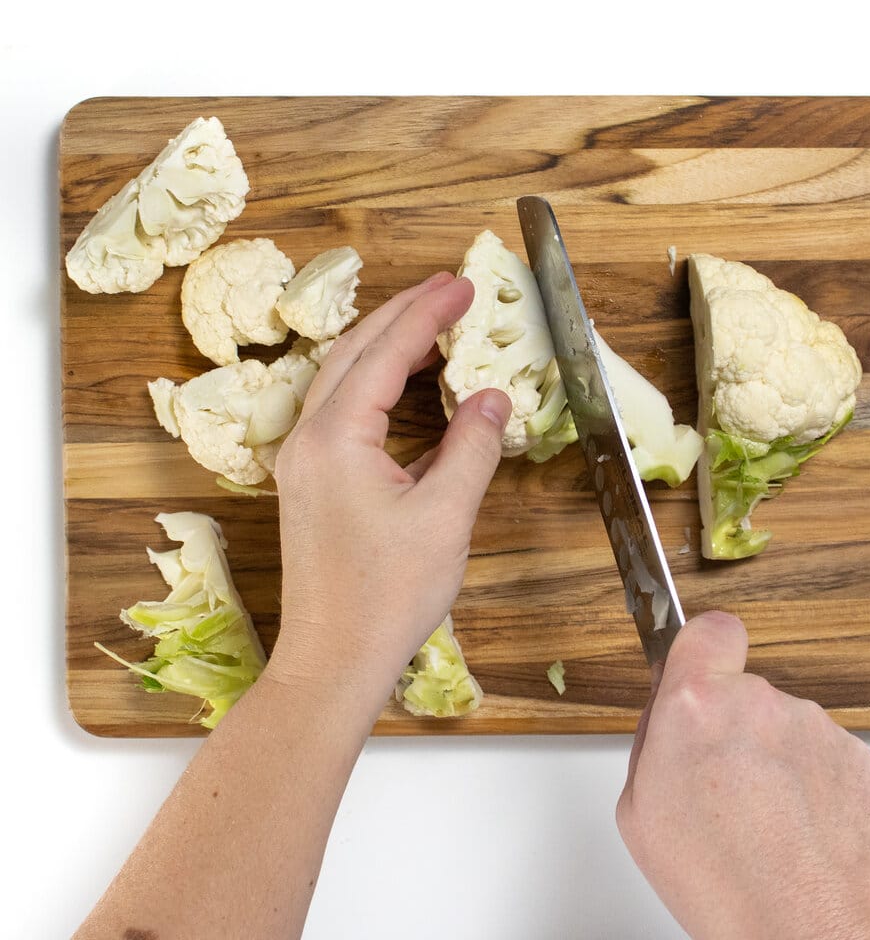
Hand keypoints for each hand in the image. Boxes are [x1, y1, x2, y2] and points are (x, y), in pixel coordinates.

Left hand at [269, 272, 510, 715]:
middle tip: (447, 289)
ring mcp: (303, 461)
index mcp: (336, 437)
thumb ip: (472, 448)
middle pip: (353, 353)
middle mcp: (308, 438)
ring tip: (431, 325)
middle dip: (401, 315)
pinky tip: (405, 387)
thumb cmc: (388, 595)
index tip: (463, 284)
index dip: (427, 315)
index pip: (385, 354)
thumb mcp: (444, 517)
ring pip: (342, 379)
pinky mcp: (310, 482)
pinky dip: (375, 385)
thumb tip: (493, 398)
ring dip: (385, 346)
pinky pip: (341, 411)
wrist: (334, 659)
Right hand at [616, 611, 869, 939]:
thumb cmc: (722, 880)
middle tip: (723, 784)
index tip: (699, 669)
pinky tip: (801, 830)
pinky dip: (813, 784)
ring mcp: (813, 725)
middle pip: (743, 690)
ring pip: (784, 726)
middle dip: (733, 725)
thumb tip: (668, 717)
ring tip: (766, 822)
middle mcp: (757, 701)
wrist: (807, 927)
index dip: (703, 647)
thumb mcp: (638, 811)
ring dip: (775, 759)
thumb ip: (653, 742)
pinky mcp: (857, 755)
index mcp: (695, 704)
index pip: (706, 629)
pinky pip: (823, 755)